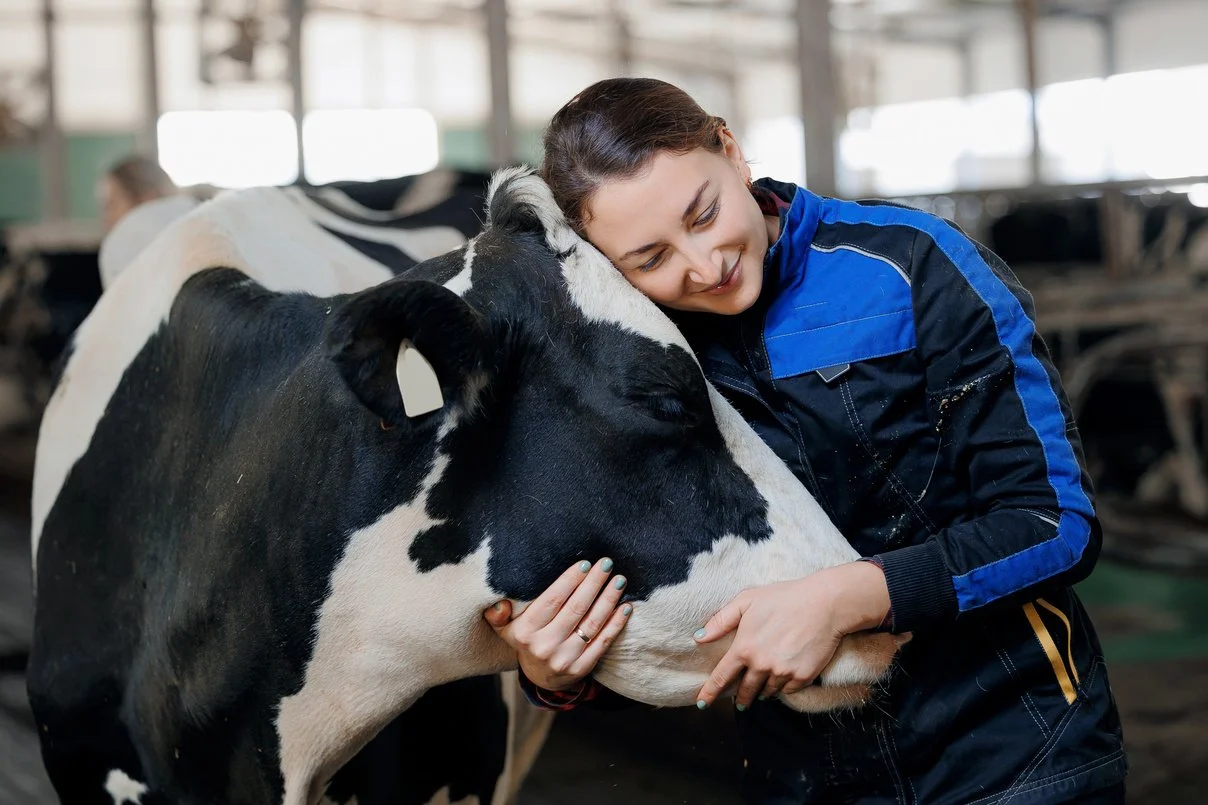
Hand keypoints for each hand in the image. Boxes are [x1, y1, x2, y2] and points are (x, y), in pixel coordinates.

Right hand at [483, 559, 632, 691]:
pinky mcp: (581, 668)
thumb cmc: (526, 641)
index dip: (570, 580)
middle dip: (593, 583)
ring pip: (591, 624)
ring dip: (608, 600)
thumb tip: (499, 604)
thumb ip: (498, 615)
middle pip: (575, 608)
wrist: (540, 678)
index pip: (552, 600)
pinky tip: (625, 607)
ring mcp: (564, 659)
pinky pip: (602, 642)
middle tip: (606, 564)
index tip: (585, 564)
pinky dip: (616, 624)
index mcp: (525, 632)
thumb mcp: (505, 629)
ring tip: (619, 581)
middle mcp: (544, 646)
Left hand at [693, 561, 889, 709]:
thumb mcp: (747, 600)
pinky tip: (784, 678)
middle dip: (741, 698)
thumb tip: (699, 637)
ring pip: (767, 692)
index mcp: (744, 648)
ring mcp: (782, 673)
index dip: (709, 693)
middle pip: (745, 690)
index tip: (702, 704)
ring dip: (762, 691)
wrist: (825, 603)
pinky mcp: (803, 677)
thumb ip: (721, 620)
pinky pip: (787, 690)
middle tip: (740, 701)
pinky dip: (783, 686)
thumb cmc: (784, 597)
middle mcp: (761, 665)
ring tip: (762, 689)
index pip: (721, 678)